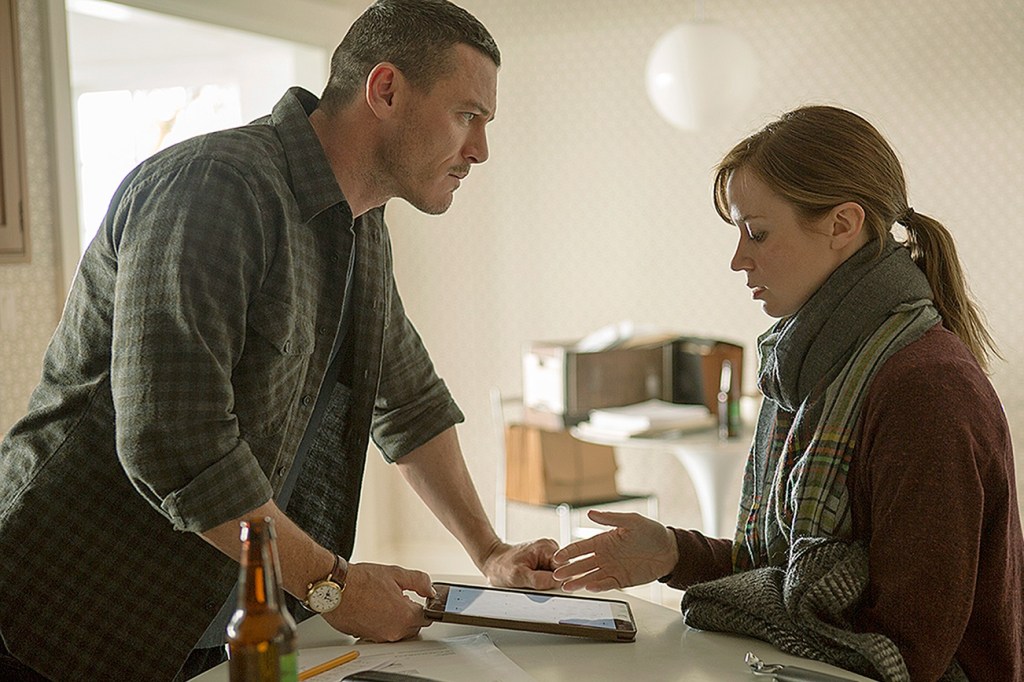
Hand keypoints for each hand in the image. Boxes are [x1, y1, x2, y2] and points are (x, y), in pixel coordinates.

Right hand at [323, 562, 432, 641]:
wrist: (334, 588)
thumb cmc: (361, 581)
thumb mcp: (396, 574)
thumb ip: (419, 582)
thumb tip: (430, 590)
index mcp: (404, 616)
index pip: (426, 617)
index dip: (423, 606)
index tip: (418, 599)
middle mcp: (393, 630)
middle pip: (412, 627)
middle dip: (409, 613)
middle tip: (399, 597)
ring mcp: (379, 636)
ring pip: (396, 630)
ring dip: (394, 618)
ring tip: (383, 600)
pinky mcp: (366, 636)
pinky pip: (380, 632)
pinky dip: (380, 622)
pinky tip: (372, 608)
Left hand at [480, 538, 559, 589]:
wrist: (493, 563)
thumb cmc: (502, 567)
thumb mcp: (517, 575)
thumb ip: (539, 580)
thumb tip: (559, 583)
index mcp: (546, 548)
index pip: (565, 568)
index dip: (559, 581)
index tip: (549, 591)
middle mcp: (550, 550)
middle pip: (562, 573)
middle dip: (551, 585)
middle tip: (534, 589)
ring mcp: (547, 557)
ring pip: (556, 578)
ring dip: (546, 585)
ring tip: (529, 585)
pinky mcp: (544, 564)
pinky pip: (549, 578)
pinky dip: (542, 584)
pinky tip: (531, 584)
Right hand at [551, 510, 677, 591]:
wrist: (670, 551)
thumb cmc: (651, 533)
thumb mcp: (632, 521)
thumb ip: (611, 519)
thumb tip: (591, 513)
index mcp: (603, 541)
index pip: (580, 547)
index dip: (567, 552)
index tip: (556, 557)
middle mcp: (604, 556)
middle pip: (581, 564)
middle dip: (568, 570)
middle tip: (556, 575)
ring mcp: (612, 569)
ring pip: (590, 576)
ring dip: (578, 581)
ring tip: (566, 587)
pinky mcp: (621, 580)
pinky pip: (606, 584)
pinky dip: (597, 586)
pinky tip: (589, 587)